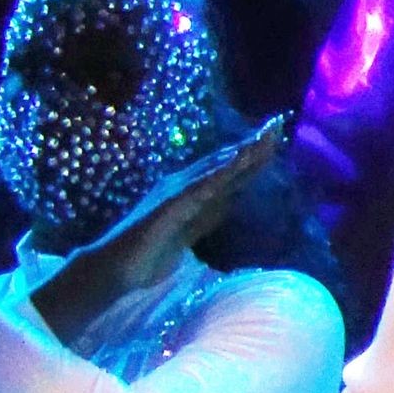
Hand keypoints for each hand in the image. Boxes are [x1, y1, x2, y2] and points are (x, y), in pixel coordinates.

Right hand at [31, 113, 290, 343]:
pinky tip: (231, 167)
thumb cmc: (151, 251)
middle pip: (224, 162)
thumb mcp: (191, 229)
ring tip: (261, 138)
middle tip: (278, 123)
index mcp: (191, 192)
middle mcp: (182, 185)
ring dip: (237, 153)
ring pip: (213, 170)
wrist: (115, 269)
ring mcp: (174, 194)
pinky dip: (214, 177)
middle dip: (251, 143)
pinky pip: (196, 190)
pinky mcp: (167, 208)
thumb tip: (231, 198)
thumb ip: (210, 212)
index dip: (253, 153)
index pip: (228, 169)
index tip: (276, 135)